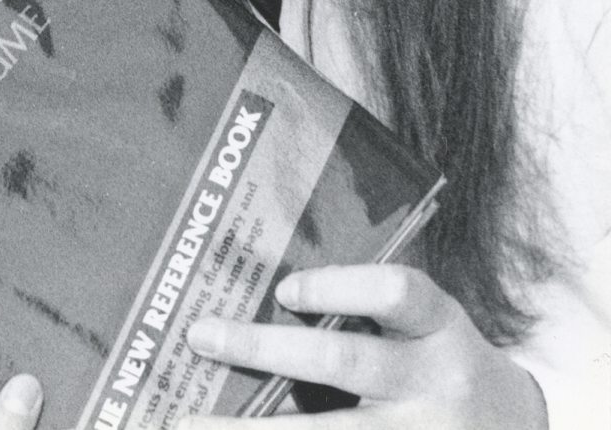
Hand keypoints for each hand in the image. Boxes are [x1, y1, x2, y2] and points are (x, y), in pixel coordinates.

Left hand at [188, 264, 546, 426]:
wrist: (514, 428)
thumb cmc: (444, 364)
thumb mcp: (428, 329)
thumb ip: (371, 314)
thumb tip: (269, 297)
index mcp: (440, 327)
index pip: (397, 292)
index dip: (339, 286)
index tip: (284, 289)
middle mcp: (435, 380)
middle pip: (346, 362)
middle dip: (265, 348)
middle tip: (200, 336)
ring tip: (188, 424)